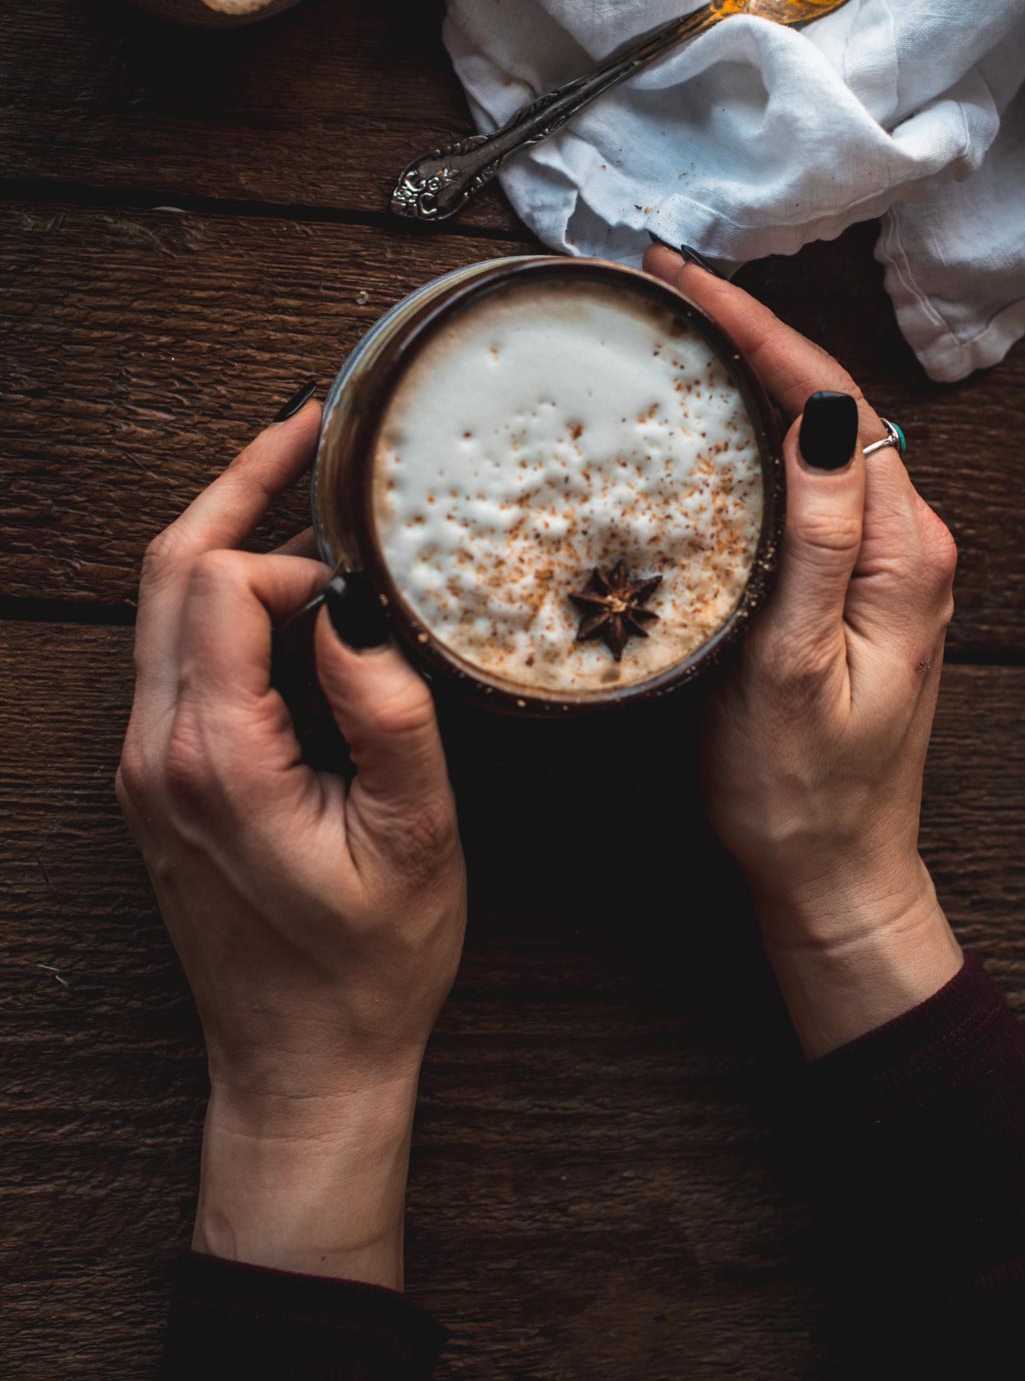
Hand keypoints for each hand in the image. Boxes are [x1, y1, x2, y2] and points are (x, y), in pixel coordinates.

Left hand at [116, 400, 465, 1285]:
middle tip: (312, 425)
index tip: (371, 584)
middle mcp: (156, 753)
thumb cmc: (368, 967)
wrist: (300, 1064)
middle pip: (165, 569)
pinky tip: (287, 582)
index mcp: (215, 762)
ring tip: (300, 478)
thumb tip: (359, 604)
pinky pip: (173, 653)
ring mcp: (145, 766)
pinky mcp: (158, 778)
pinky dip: (222, 595)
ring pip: (158, 603)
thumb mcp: (414, 839)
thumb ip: (387, 713)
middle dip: (241, 486)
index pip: (218, 586)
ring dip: (227, 532)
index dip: (298, 560)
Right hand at [644, 248, 960, 1055]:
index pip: (833, 401)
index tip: (688, 284)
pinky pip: (803, 483)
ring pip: (815, 436)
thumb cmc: (802, 792)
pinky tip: (706, 425)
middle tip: (665, 292)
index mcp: (901, 552)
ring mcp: (878, 564)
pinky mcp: (849, 585)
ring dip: (752, 375)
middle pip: (829, 402)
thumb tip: (817, 413)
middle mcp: (902, 544)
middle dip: (751, 333)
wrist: (830, 875)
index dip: (760, 331)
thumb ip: (814, 539)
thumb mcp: (794, 667)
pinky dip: (754, 436)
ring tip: (678, 334)